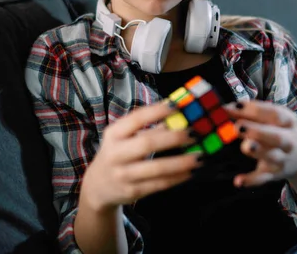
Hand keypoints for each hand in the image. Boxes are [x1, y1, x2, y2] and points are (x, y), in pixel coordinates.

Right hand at [80, 100, 202, 211]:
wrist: (98, 186)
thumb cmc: (119, 153)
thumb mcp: (125, 137)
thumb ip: (151, 127)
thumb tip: (181, 115)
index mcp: (114, 134)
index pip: (136, 118)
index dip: (157, 111)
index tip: (177, 106)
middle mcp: (116, 154)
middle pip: (147, 143)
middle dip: (173, 138)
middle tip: (194, 134)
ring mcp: (123, 174)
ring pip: (156, 168)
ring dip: (180, 162)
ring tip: (199, 157)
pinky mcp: (132, 191)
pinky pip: (159, 184)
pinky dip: (177, 178)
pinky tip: (190, 172)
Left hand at [224, 100, 296, 187]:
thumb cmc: (279, 131)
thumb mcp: (272, 119)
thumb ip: (250, 113)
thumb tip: (225, 108)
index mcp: (288, 122)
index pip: (275, 114)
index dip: (256, 109)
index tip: (235, 105)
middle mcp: (288, 141)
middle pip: (276, 137)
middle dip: (258, 131)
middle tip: (238, 127)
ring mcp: (282, 159)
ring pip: (271, 156)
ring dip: (258, 151)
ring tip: (245, 146)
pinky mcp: (274, 174)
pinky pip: (263, 178)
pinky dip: (251, 180)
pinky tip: (238, 181)